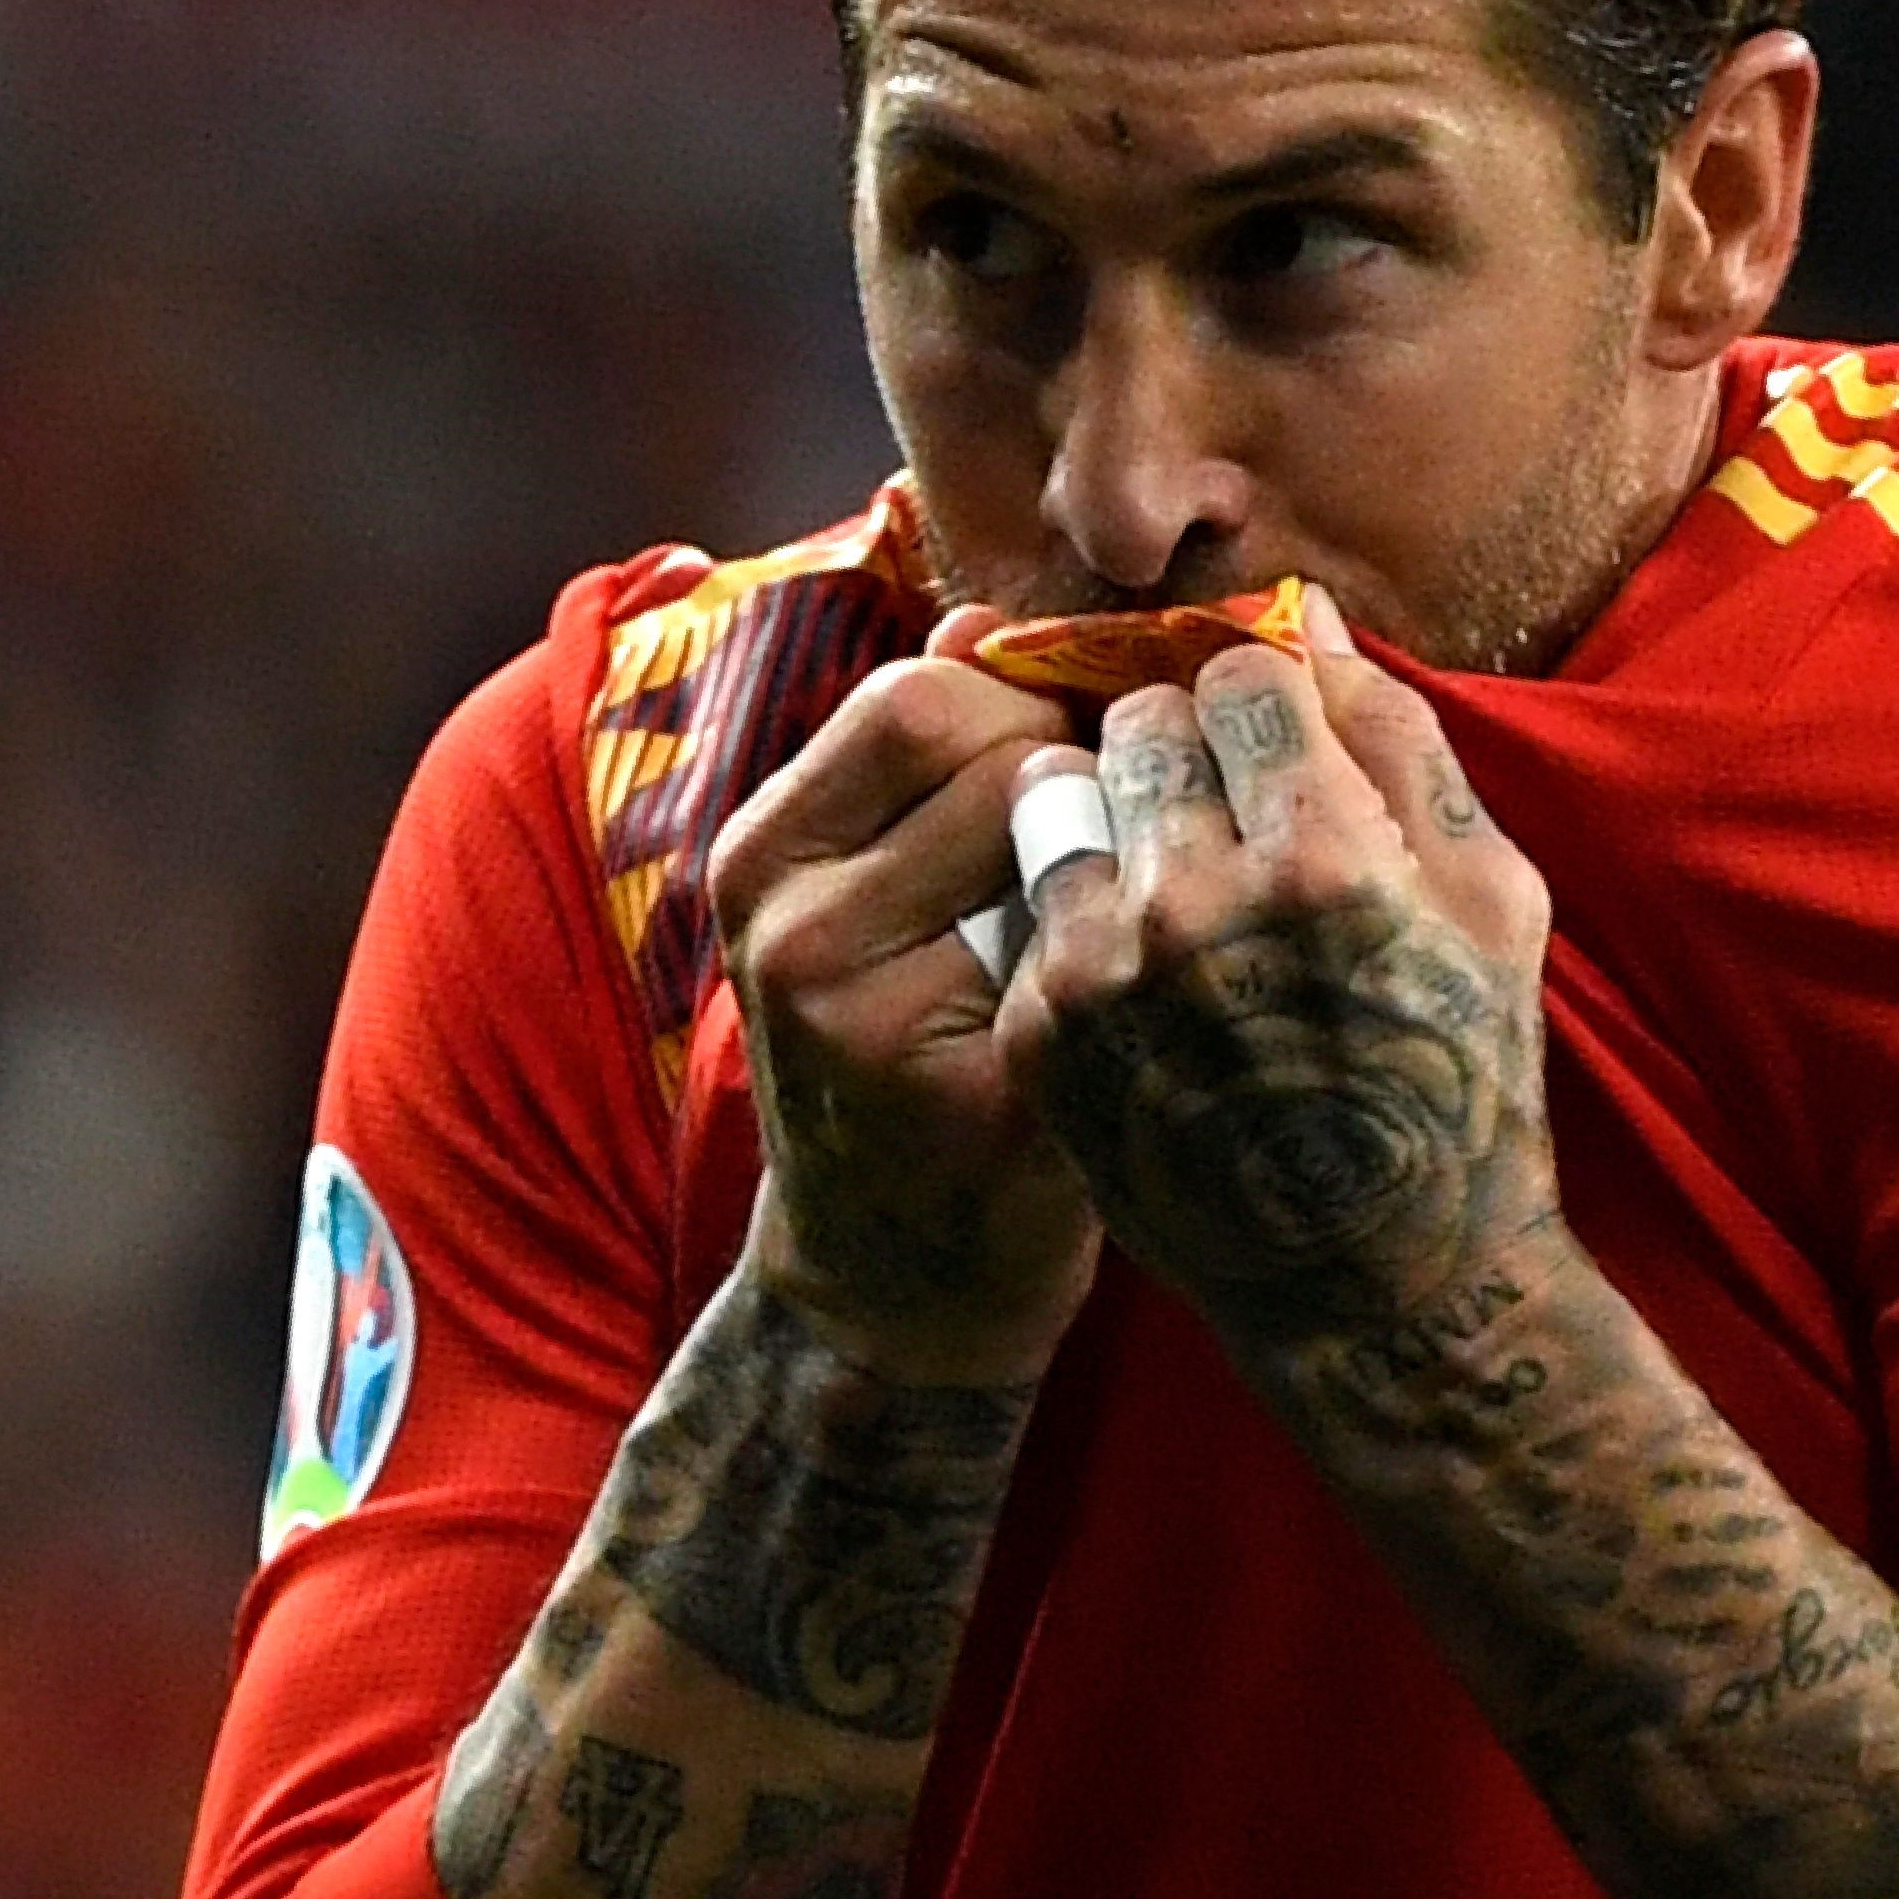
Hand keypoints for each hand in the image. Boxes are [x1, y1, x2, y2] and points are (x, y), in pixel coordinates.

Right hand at [713, 637, 1101, 1383]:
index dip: (1027, 705)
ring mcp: (867, 1014)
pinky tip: (1134, 999)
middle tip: (1107, 842)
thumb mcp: (872, 902)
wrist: (896, 1281)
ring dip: (1107, 856)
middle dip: (1070, 766)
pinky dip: (1129, 957)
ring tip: (1113, 918)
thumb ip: (921, 766)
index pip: (919, 694)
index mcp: (764, 856)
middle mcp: (791, 924)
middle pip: (980, 741)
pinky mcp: (969, 1092)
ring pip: (1045, 834)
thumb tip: (986, 617)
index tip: (1081, 758)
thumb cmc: (911, 1060)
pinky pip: (1090, 953)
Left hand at [1007, 596, 1556, 1345]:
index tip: (1283, 750)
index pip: (1236, 674)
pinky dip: (1082, 910)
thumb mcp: (1490, 900)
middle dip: (1187, 746)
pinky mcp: (1042, 1038)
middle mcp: (1192, 908)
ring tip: (1178, 884)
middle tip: (1231, 815)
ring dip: (1118, 817)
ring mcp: (1101, 978)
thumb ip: (1394, 740)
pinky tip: (1149, 972)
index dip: (1267, 703)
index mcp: (1319, 859)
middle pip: (1138, 723)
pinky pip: (1036, 902)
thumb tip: (1308, 618)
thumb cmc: (1461, 1081)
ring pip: (1062, 798)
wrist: (1379, 1290)